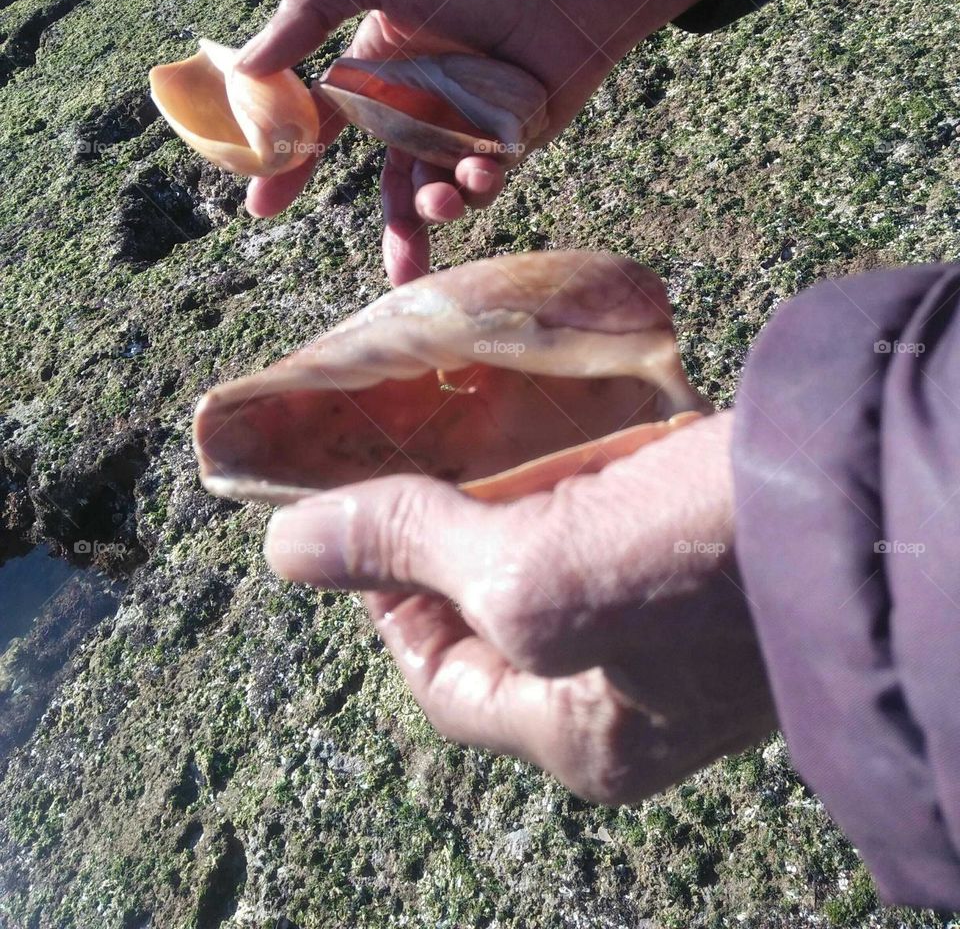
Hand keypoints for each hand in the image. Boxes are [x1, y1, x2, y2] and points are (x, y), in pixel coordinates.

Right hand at [236, 0, 787, 284]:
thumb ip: (306, 9)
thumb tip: (243, 65)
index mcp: (376, 69)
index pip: (323, 126)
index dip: (291, 165)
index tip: (262, 207)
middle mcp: (417, 107)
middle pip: (390, 182)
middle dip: (389, 226)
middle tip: (389, 266)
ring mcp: (465, 130)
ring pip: (437, 196)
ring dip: (433, 215)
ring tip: (439, 207)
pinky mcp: (509, 145)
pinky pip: (482, 186)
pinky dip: (476, 191)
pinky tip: (480, 179)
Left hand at [263, 411, 775, 802]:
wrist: (870, 506)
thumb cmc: (696, 566)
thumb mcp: (533, 573)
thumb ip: (410, 550)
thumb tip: (282, 549)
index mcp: (582, 736)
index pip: (442, 680)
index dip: (386, 604)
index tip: (366, 523)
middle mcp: (630, 695)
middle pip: (498, 618)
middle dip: (450, 540)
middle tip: (419, 461)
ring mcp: (676, 627)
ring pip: (558, 562)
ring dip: (513, 498)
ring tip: (478, 430)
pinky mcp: (709, 558)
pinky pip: (617, 525)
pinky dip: (577, 476)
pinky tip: (561, 423)